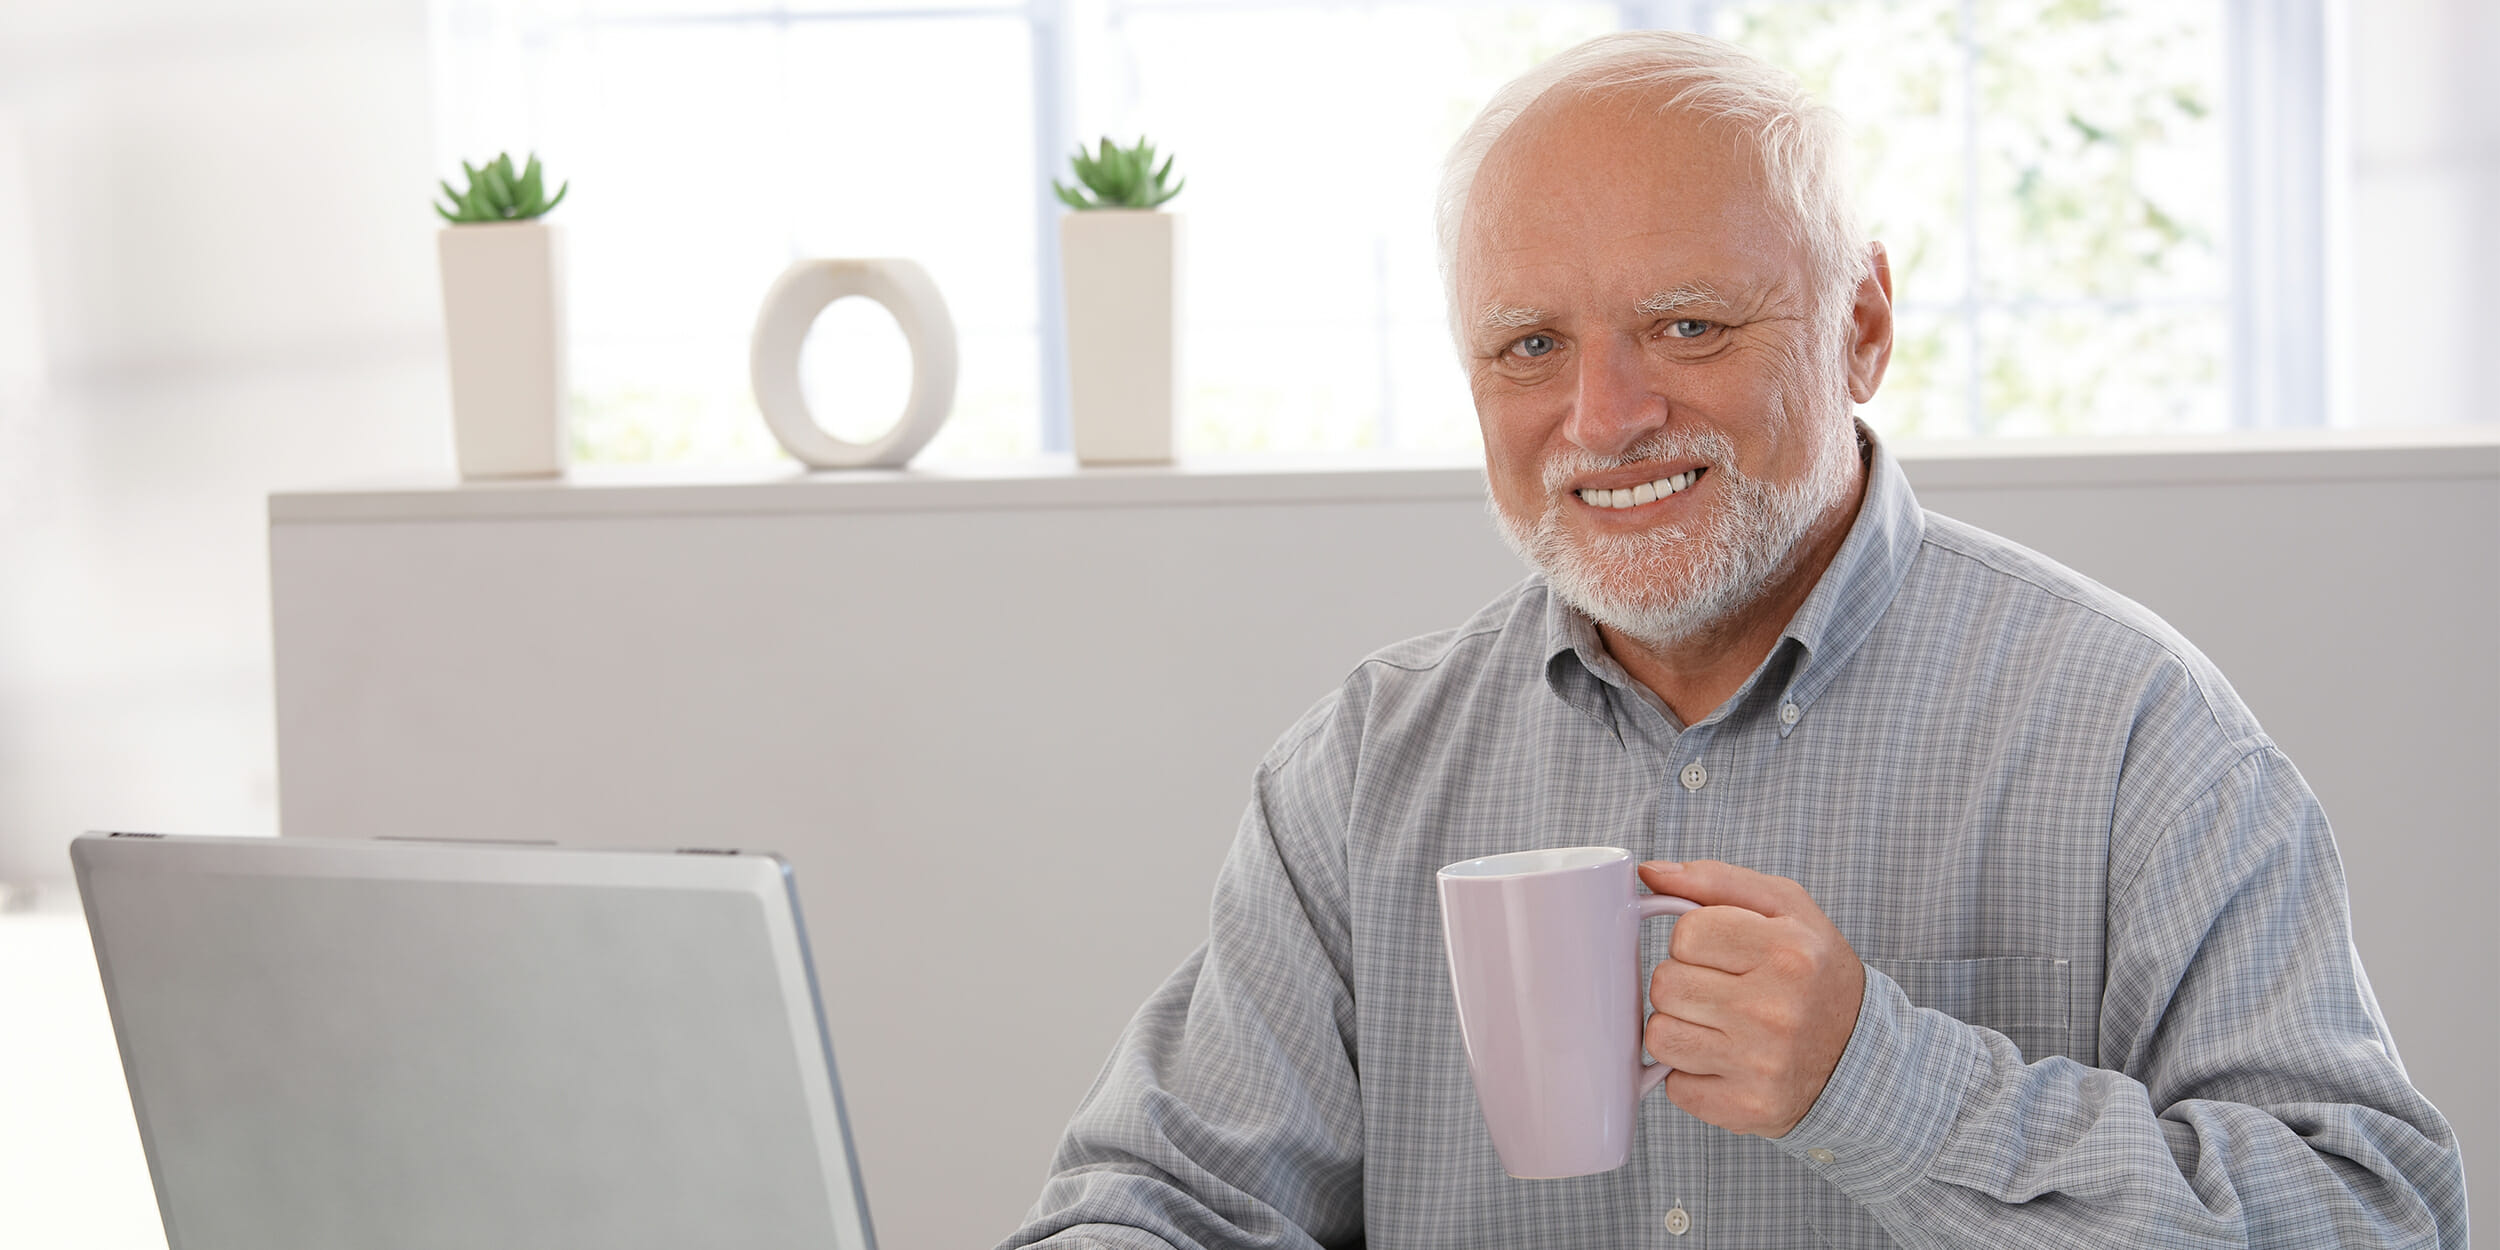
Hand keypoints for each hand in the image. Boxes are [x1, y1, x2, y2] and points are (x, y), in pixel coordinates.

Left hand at [1639, 860, 1864, 1137]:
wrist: (1862, 1057)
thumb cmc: (1814, 972)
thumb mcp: (1786, 908)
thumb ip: (1715, 881)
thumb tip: (1649, 872)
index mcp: (1787, 952)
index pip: (1686, 934)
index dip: (1694, 940)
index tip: (1722, 953)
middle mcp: (1775, 1011)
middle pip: (1665, 985)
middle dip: (1683, 983)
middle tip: (1719, 990)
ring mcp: (1761, 1065)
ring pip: (1660, 1036)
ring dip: (1679, 1028)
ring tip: (1718, 1025)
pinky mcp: (1747, 1109)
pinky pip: (1674, 1086)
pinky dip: (1690, 1074)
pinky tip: (1724, 1061)